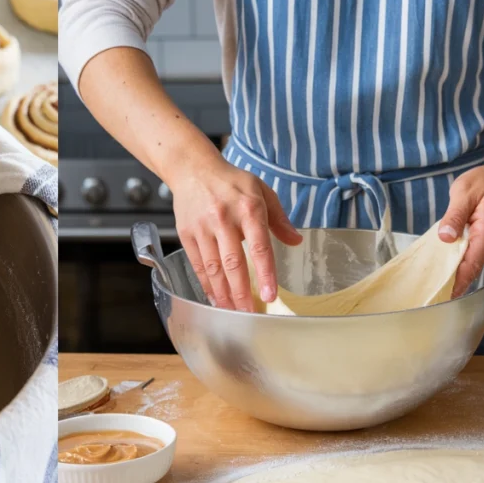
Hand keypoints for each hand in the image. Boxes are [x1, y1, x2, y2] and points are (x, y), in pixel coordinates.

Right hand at [170, 159, 302, 310]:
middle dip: (241, 292)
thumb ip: (279, 219)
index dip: (265, 274)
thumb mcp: (261, 191)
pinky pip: (197, 265)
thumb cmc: (230, 181)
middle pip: (232, 263)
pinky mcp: (187, 235)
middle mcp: (224, 219)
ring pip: (213, 268)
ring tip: (231, 311)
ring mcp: (203, 228)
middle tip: (249, 313)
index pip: (260, 247)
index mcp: (249, 209)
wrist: (193, 170)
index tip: (269, 295)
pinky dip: (206, 284)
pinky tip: (214, 297)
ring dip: (222, 293)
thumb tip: (296, 241)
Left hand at [438, 162, 483, 296]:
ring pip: (467, 265)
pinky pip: (466, 256)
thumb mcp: (465, 193)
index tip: (443, 296)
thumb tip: (445, 237)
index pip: (471, 264)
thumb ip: (455, 215)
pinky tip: (436, 266)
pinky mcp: (481, 243)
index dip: (458, 282)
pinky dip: (453, 262)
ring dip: (450, 273)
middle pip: (469, 269)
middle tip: (426, 294)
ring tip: (427, 285)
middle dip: (450, 282)